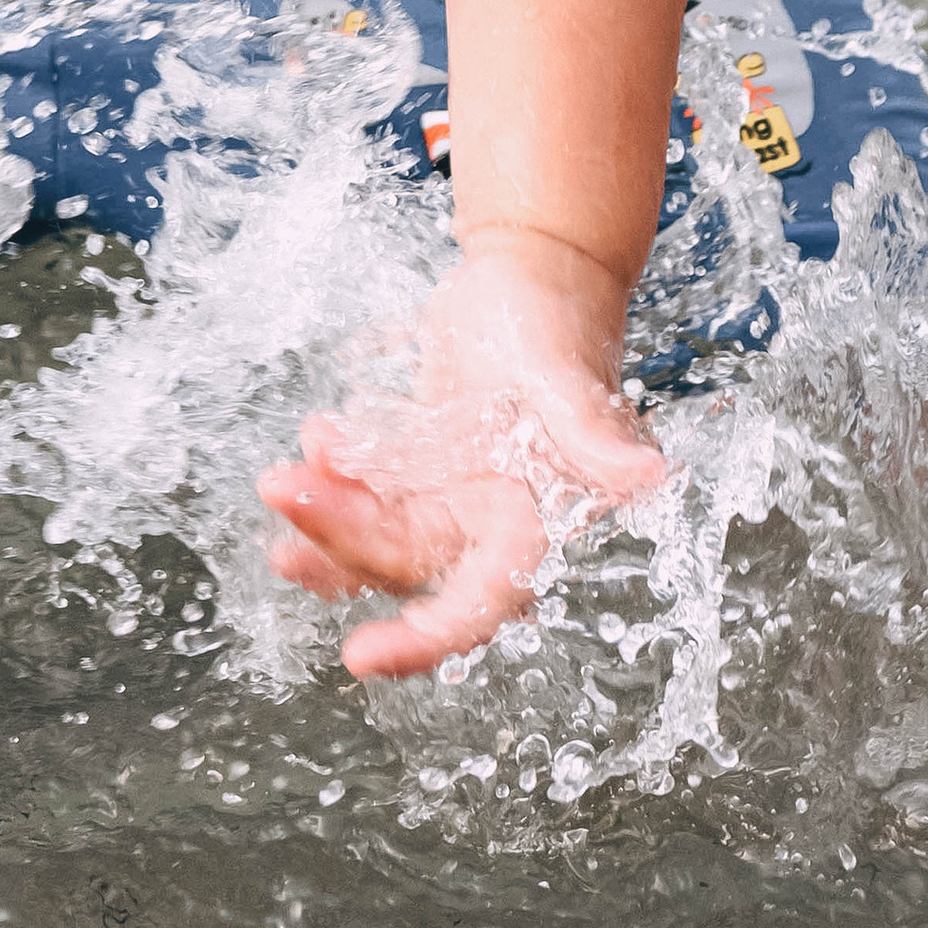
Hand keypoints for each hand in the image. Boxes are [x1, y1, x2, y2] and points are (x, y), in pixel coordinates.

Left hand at [257, 226, 668, 676]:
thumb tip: (650, 476)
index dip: (428, 638)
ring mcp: (452, 494)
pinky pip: (369, 497)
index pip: (483, 600)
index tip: (361, 655)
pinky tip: (314, 441)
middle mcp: (492, 520)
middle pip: (406, 562)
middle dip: (341, 540)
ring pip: (377, 536)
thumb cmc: (560, 317)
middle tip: (284, 489)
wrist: (535, 272)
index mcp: (536, 516)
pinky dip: (333, 482)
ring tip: (278, 482)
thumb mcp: (566, 372)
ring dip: (325, 519)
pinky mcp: (423, 465)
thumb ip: (594, 432)